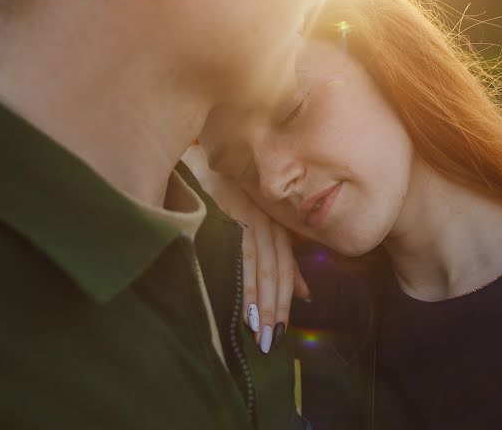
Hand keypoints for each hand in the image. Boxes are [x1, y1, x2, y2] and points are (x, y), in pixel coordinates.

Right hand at [182, 145, 308, 353]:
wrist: (196, 162)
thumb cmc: (225, 195)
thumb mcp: (256, 222)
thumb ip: (280, 256)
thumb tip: (305, 293)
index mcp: (272, 225)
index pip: (284, 269)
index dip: (284, 300)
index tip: (280, 329)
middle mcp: (264, 222)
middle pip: (275, 272)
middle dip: (274, 309)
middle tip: (269, 341)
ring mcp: (246, 218)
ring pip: (260, 268)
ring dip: (260, 304)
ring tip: (258, 333)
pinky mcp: (227, 215)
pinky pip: (239, 256)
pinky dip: (242, 284)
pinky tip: (242, 307)